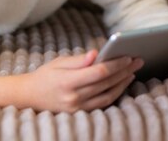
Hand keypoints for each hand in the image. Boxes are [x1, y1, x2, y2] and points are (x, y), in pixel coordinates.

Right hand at [20, 49, 143, 112]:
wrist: (30, 97)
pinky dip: (115, 93)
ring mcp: (78, 108)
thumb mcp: (59, 63)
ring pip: (108, 95)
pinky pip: (103, 103)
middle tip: (137, 60)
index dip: (115, 64)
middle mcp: (74, 97)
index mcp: (67, 82)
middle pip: (106, 83)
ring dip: (123, 83)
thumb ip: (79, 60)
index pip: (98, 73)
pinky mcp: (81, 113)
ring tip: (133, 71)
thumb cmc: (45, 76)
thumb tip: (97, 53)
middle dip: (124, 71)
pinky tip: (122, 83)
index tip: (127, 56)